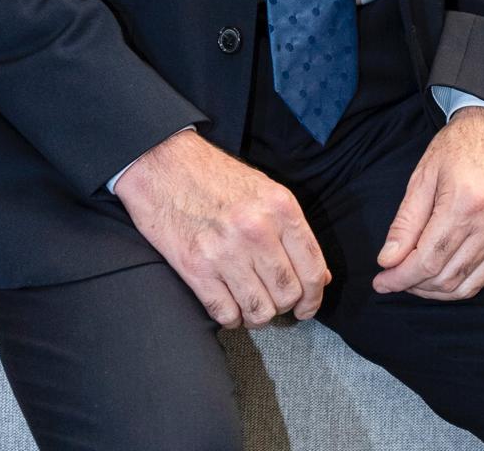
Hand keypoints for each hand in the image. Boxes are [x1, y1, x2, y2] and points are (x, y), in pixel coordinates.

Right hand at [114, 129, 330, 328]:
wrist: (163, 165)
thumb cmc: (215, 176)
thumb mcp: (264, 190)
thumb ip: (292, 231)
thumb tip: (320, 276)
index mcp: (280, 207)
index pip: (312, 269)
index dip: (313, 297)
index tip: (306, 307)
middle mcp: (257, 230)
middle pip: (287, 294)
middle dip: (283, 306)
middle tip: (272, 301)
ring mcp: (226, 251)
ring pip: (259, 311)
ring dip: (256, 315)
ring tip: (249, 303)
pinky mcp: (196, 268)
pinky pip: (226, 315)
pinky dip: (231, 318)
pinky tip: (228, 304)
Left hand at [372, 106, 483, 299]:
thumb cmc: (461, 144)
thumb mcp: (424, 174)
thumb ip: (405, 222)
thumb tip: (388, 260)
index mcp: (463, 203)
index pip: (427, 261)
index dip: (400, 277)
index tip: (381, 281)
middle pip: (447, 277)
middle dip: (415, 285)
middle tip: (395, 278)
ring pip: (469, 285)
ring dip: (439, 290)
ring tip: (417, 280)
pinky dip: (465, 282)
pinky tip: (447, 272)